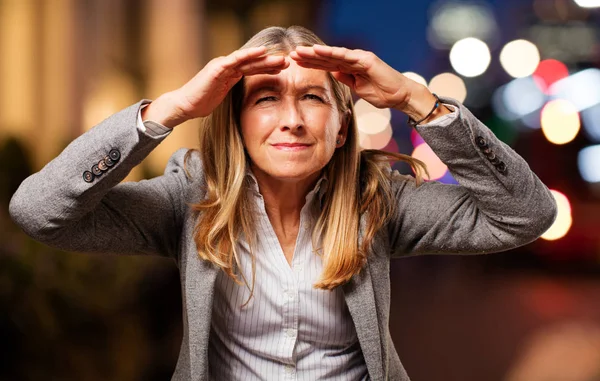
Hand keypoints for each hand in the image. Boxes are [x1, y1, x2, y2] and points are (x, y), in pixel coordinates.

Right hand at [143, 47, 288, 127]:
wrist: (186, 105)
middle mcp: (228, 66)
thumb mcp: (225, 99)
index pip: (253, 69)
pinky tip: (262, 52)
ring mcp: (222, 65)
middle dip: (271, 62)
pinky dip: (249, 54)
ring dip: (266, 58)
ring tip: (282, 58)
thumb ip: (237, 95)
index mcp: (231, 74)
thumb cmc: (203, 103)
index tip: (284, 70)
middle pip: (254, 63)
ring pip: (248, 59)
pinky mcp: (217, 67)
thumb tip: (251, 102)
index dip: (269, 68)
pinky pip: (236, 59)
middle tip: (289, 62)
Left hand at [290, 45, 442, 121]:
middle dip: (309, 56)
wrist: (399, 96)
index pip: (327, 64)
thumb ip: (346, 79)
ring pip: (333, 54)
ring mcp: (359, 58)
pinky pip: (346, 56)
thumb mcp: (358, 88)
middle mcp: (353, 60)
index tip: (296, 63)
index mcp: (350, 68)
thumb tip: (335, 74)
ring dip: (316, 53)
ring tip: (300, 52)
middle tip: (291, 55)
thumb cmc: (381, 93)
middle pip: (326, 57)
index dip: (311, 63)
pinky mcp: (366, 60)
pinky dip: (331, 53)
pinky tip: (318, 51)